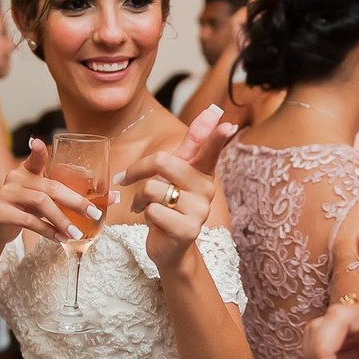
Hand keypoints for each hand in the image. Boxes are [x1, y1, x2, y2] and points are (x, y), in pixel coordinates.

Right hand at [0, 137, 101, 245]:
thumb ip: (70, 195)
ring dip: (62, 220)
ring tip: (77, 233)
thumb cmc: (29, 209)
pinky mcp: (0, 212)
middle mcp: (15, 178)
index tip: (39, 142)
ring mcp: (6, 194)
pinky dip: (48, 231)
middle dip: (75, 201)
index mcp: (28, 171)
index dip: (38, 152)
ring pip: (41, 204)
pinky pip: (29, 221)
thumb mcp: (46, 199)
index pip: (35, 159)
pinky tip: (61, 238)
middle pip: (50, 187)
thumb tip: (113, 197)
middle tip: (94, 214)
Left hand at [117, 105, 236, 269]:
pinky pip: (153, 211)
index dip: (217, 136)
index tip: (228, 125)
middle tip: (130, 179)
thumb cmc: (170, 204)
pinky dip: (144, 215)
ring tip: (145, 206)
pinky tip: (154, 222)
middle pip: (163, 162)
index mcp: (202, 171)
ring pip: (153, 188)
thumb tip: (213, 112)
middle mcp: (206, 189)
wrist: (170, 246)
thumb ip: (193, 142)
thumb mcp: (177, 171)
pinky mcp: (188, 230)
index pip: (211, 149)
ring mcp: (200, 211)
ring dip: (139, 198)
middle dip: (138, 170)